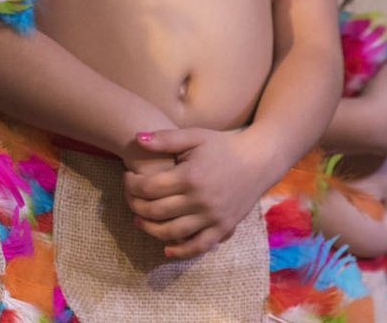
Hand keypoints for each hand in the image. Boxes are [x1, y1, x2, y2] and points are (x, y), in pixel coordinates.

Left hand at [122, 126, 276, 257]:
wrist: (258, 160)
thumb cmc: (222, 145)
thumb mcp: (194, 136)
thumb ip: (166, 138)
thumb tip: (137, 138)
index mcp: (190, 176)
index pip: (149, 187)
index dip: (132, 185)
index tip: (127, 177)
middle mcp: (201, 200)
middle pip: (157, 211)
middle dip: (135, 206)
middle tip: (129, 199)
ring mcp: (213, 217)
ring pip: (173, 232)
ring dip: (150, 230)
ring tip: (139, 221)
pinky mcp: (224, 227)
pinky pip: (200, 246)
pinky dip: (181, 251)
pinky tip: (167, 249)